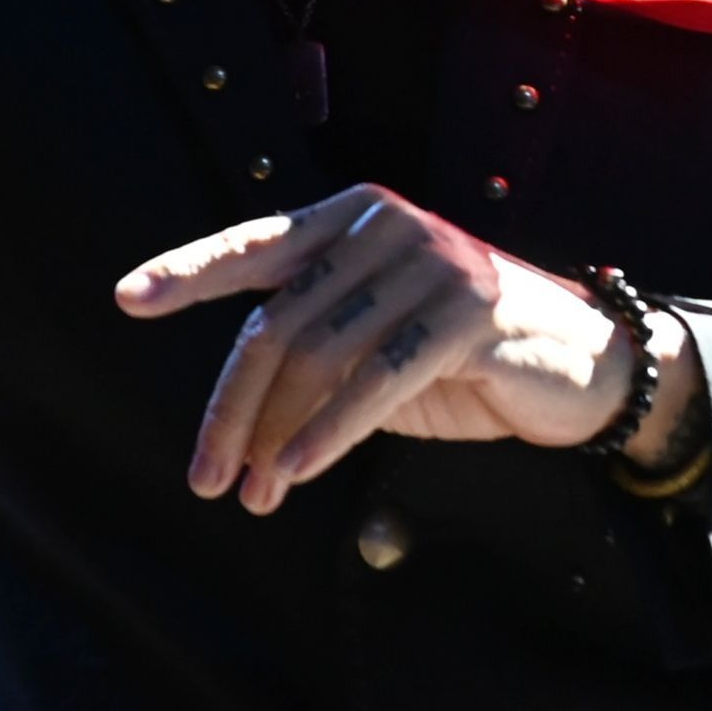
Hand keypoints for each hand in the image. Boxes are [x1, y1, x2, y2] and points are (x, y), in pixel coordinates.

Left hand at [112, 183, 699, 515]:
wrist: (582, 364)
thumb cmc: (463, 353)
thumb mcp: (375, 336)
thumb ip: (314, 343)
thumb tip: (235, 415)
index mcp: (350, 216)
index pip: (255, 245)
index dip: (189, 271)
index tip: (129, 297)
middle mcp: (382, 225)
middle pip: (277, 323)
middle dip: (232, 408)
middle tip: (206, 477)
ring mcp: (428, 262)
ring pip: (319, 356)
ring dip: (275, 437)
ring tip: (253, 494)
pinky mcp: (465, 311)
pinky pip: (376, 379)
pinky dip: (327, 433)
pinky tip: (294, 472)